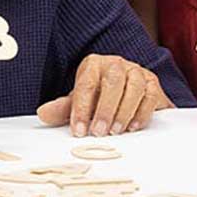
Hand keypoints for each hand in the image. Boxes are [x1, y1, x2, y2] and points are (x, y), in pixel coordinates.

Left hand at [37, 54, 171, 136]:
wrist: (126, 93)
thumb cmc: (99, 97)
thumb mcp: (80, 102)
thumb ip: (63, 109)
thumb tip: (43, 114)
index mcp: (93, 65)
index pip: (87, 84)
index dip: (82, 108)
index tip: (79, 130)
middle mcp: (116, 64)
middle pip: (113, 81)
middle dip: (106, 109)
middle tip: (99, 132)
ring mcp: (136, 71)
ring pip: (134, 86)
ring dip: (124, 111)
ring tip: (116, 131)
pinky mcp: (152, 82)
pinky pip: (150, 94)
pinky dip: (142, 112)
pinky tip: (133, 127)